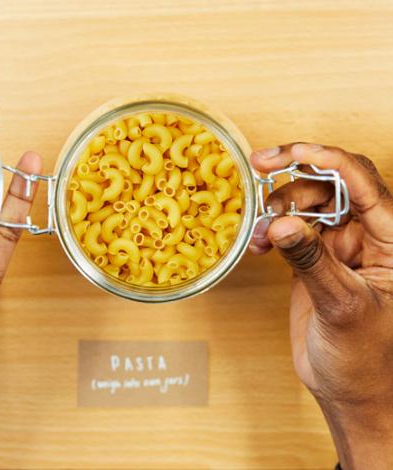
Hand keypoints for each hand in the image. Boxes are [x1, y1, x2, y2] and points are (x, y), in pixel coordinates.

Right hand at [250, 143, 392, 468]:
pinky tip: (258, 244)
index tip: (289, 152)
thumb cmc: (364, 358)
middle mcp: (368, 236)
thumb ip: (311, 262)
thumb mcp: (341, 307)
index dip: (326, 159)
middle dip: (293, 183)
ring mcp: (339, 246)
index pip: (362, 183)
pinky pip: (291, 229)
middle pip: (329, 186)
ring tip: (259, 232)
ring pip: (306, 205)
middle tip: (261, 182)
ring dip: (277, 210)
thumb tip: (282, 224)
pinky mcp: (315, 259)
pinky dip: (271, 231)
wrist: (349, 389)